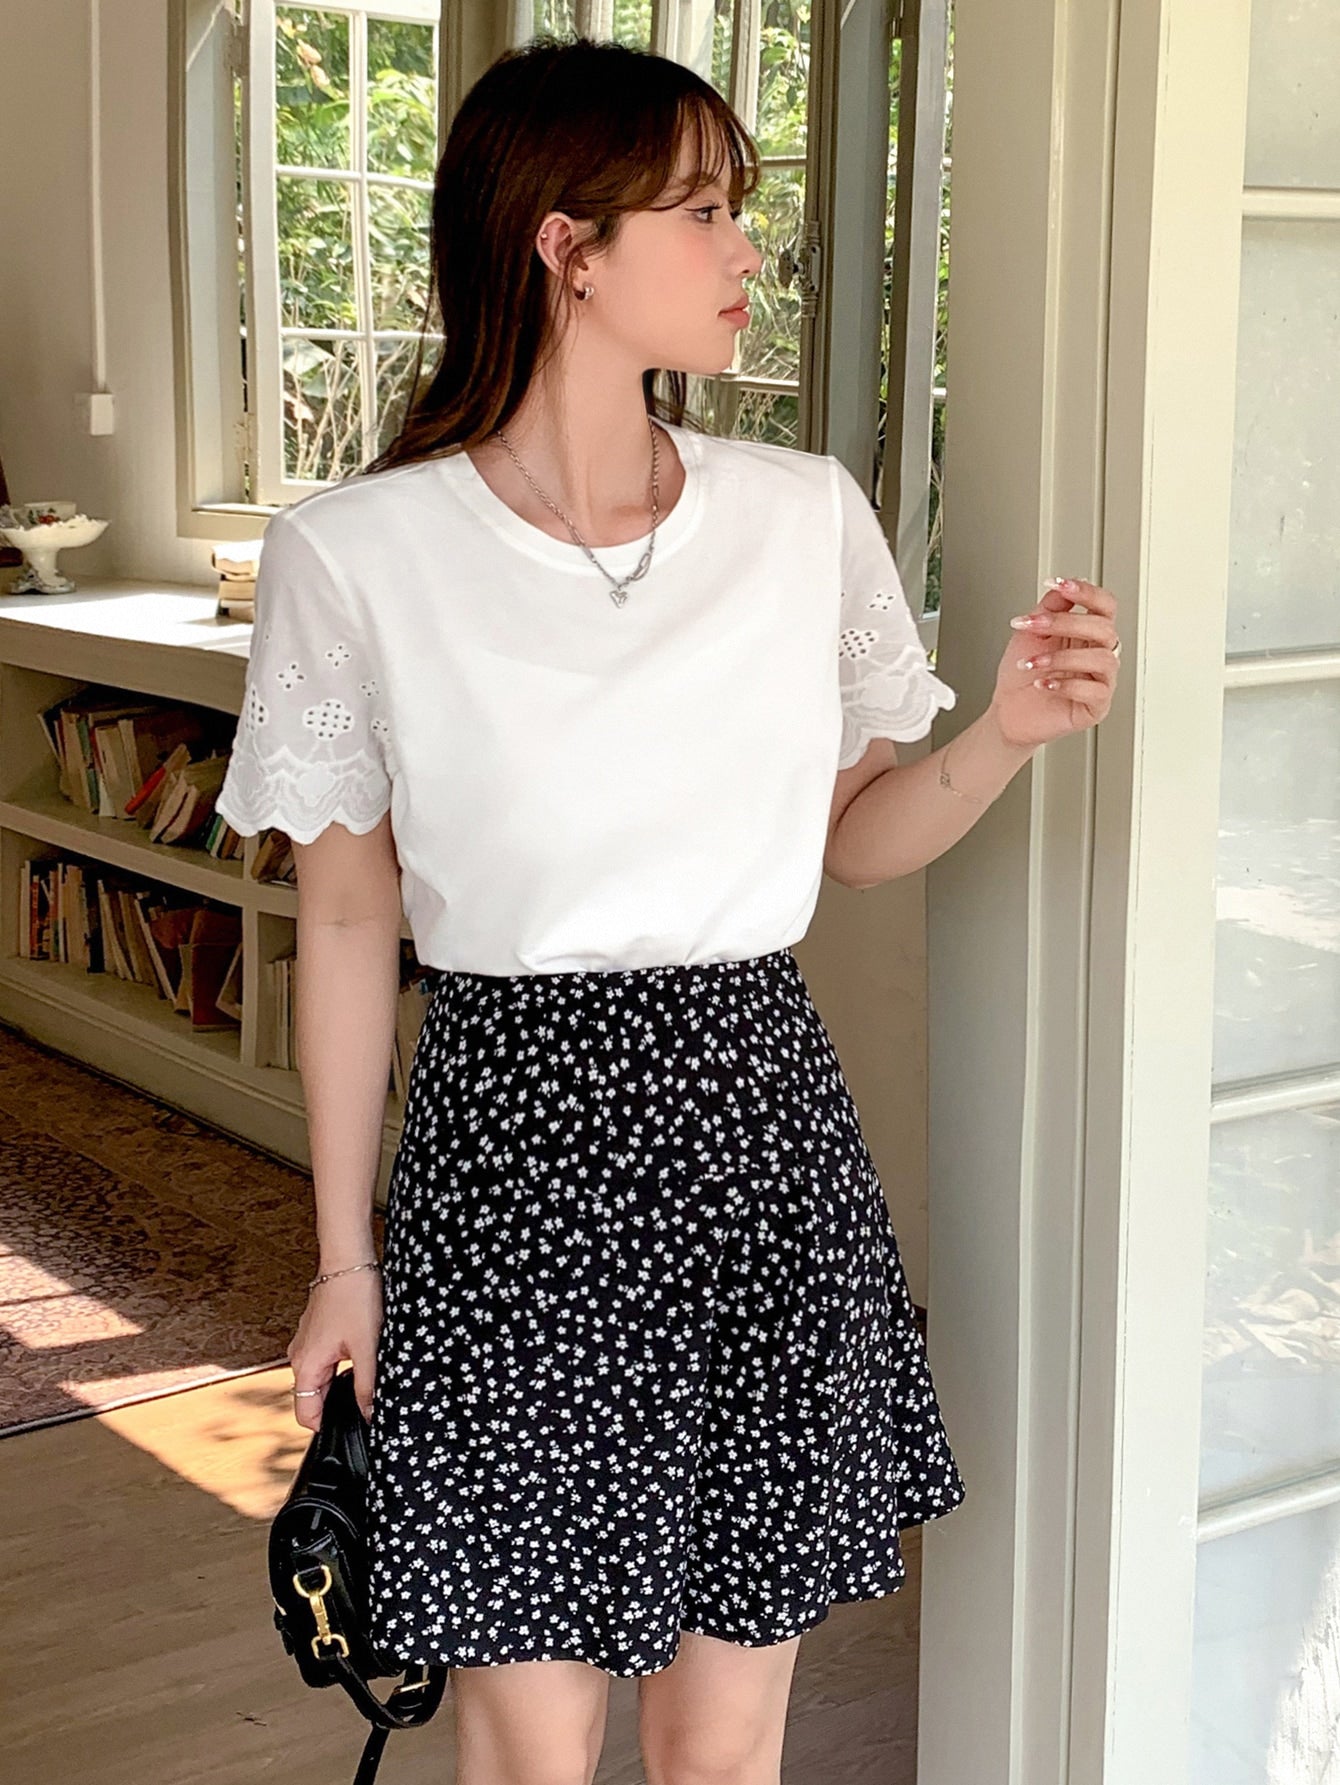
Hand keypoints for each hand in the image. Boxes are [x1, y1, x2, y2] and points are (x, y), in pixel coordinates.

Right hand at [286, 1269, 383, 1430]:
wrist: (349, 1258)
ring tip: (367, 1377)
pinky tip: (362, 1356)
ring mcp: (307, 1341)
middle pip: (314, 1397)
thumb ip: (367, 1386)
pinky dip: (340, 1365)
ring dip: (340, 1383)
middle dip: (338, 1405)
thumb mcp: (367, 1347)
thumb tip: (369, 1416)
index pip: (306, 1415)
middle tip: (366, 1402)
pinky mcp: (318, 1330)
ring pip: (321, 1377)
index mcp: (306, 1365)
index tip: (352, 1428)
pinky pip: (325, 1359)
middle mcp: (300, 1355)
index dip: (328, 1427)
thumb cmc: (354, 1296)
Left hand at [989, 576, 1120, 748]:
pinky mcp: (1096, 706)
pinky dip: (1066, 685)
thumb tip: (1064, 586)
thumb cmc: (1021, 674)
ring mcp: (1101, 681)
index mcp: (1088, 634)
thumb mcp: (1032, 632)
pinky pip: (1094, 691)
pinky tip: (1043, 684)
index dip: (1088, 592)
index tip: (1061, 584)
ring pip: (1102, 659)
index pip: (1105, 606)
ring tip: (1032, 663)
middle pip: (1104, 629)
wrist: (1007, 710)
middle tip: (1034, 626)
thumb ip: (1050, 608)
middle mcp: (1099, 654)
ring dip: (1061, 657)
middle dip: (1066, 623)